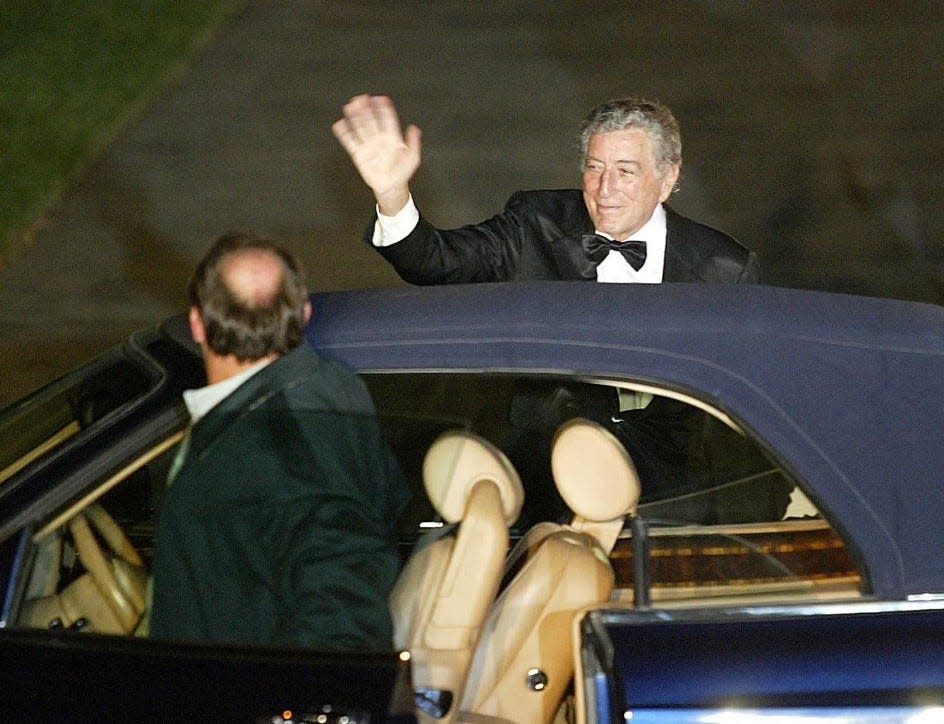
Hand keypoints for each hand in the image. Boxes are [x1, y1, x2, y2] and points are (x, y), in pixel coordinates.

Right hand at [332, 94, 421, 214]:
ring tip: (350, 106)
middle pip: (371, 120)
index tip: (380, 99)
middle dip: (366, 109)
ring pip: (360, 127)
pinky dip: (344, 133)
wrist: (391, 186)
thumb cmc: (402, 172)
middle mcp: (378, 139)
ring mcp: (368, 145)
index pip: (387, 120)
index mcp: (392, 137)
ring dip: (355, 117)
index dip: (384, 109)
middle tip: (361, 98)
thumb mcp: (413, 158)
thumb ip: (413, 143)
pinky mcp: (359, 154)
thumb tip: (414, 129)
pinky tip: (340, 124)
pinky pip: (350, 141)